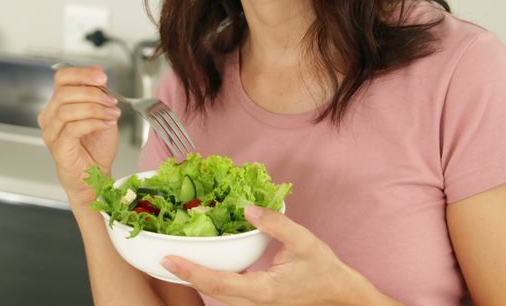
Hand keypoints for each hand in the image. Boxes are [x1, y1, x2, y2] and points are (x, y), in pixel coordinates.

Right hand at [37, 65, 121, 210]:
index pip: (61, 78)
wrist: (96, 178)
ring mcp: (51, 133)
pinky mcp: (58, 147)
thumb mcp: (102, 113)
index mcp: (57, 105)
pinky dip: (92, 122)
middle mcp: (50, 117)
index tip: (102, 76)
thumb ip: (98, 94)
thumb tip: (98, 72)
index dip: (81, 73)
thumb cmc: (96, 149)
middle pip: (64, 92)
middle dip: (92, 93)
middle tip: (111, 99)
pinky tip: (105, 123)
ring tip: (112, 113)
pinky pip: (72, 128)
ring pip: (67, 109)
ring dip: (95, 108)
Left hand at [161, 206, 395, 305]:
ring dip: (197, 278)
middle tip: (163, 258)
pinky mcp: (258, 300)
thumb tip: (248, 209)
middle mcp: (255, 301)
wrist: (342, 295)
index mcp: (262, 290)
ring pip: (218, 295)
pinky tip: (204, 266)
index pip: (217, 283)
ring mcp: (256, 303)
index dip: (191, 271)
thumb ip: (276, 224)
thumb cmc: (326, 271)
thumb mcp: (305, 242)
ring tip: (177, 260)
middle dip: (185, 275)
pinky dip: (212, 280)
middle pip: (211, 292)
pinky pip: (228, 292)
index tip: (169, 259)